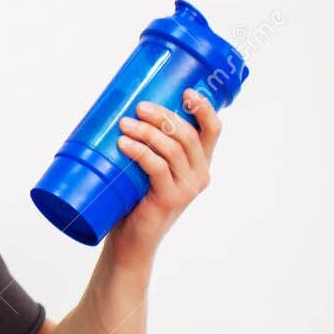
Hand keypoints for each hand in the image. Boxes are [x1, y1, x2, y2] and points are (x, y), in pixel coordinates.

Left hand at [109, 87, 222, 263]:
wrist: (130, 241)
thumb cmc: (135, 199)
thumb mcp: (146, 168)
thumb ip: (147, 144)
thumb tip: (121, 108)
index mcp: (199, 161)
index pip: (212, 129)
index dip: (203, 108)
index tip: (185, 91)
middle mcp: (200, 173)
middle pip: (187, 134)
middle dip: (162, 116)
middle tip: (138, 107)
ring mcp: (188, 187)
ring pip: (172, 148)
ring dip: (146, 132)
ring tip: (124, 124)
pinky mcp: (172, 198)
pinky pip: (157, 167)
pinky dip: (140, 152)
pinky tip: (124, 144)